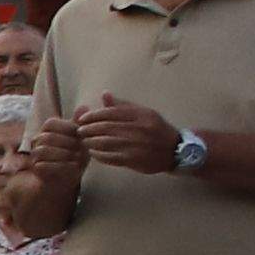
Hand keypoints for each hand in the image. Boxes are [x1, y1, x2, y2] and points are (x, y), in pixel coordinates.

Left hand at [66, 98, 183, 174]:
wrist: (175, 150)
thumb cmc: (155, 129)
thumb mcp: (144, 113)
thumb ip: (123, 105)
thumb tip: (104, 94)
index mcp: (140, 115)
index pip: (110, 113)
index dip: (93, 116)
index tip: (82, 119)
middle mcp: (138, 129)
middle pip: (105, 127)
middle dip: (88, 129)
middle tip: (79, 131)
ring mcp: (136, 145)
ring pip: (105, 143)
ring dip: (90, 142)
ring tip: (83, 142)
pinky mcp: (133, 160)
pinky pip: (110, 157)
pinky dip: (98, 155)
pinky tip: (93, 153)